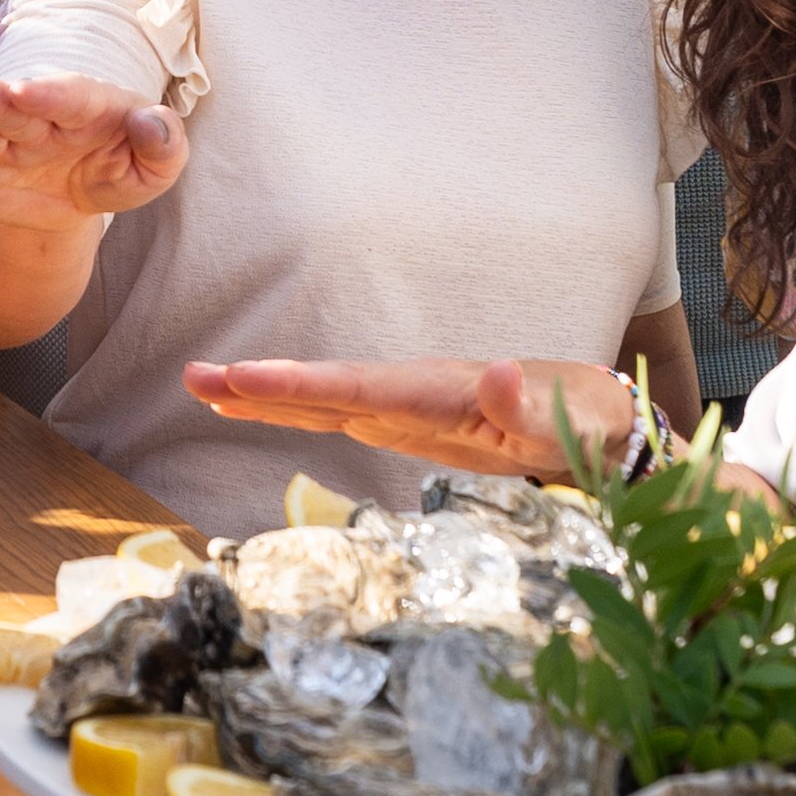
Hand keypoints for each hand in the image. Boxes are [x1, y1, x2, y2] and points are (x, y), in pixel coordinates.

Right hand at [0, 70, 180, 235]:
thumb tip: (154, 123)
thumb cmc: (125, 167)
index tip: (27, 91)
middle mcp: (36, 119)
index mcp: (84, 107)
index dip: (48, 95)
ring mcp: (1, 144)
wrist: (82, 198)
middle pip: (11, 107)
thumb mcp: (157, 167)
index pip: (67, 98)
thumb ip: (164, 145)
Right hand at [183, 354, 639, 481]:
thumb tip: (499, 371)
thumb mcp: (574, 422)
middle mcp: (414, 393)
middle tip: (197, 377)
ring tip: (200, 386)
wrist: (598, 421)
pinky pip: (336, 416)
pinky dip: (290, 411)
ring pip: (322, 400)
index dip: (303, 386)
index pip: (363, 388)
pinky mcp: (403, 424)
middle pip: (327, 388)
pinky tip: (248, 408)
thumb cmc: (587, 422)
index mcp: (445, 393)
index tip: (249, 378)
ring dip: (263, 395)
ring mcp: (404, 407)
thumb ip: (531, 404)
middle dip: (264, 385)